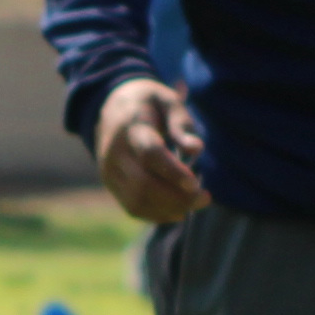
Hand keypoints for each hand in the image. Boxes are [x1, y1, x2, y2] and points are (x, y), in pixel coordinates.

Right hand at [93, 75, 206, 223]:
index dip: (173, 172)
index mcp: (130, 127)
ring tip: (196, 205)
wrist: (110, 106)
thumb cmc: (148, 103)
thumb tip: (196, 150)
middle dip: (177, 197)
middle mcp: (115, 152)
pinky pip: (132, 207)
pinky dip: (157, 214)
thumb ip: (182, 123)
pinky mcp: (111, 184)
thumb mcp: (167, 100)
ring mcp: (109, 171)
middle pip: (143, 184)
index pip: (150, 154)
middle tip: (205, 198)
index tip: (197, 184)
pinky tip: (179, 211)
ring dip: (169, 209)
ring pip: (136, 201)